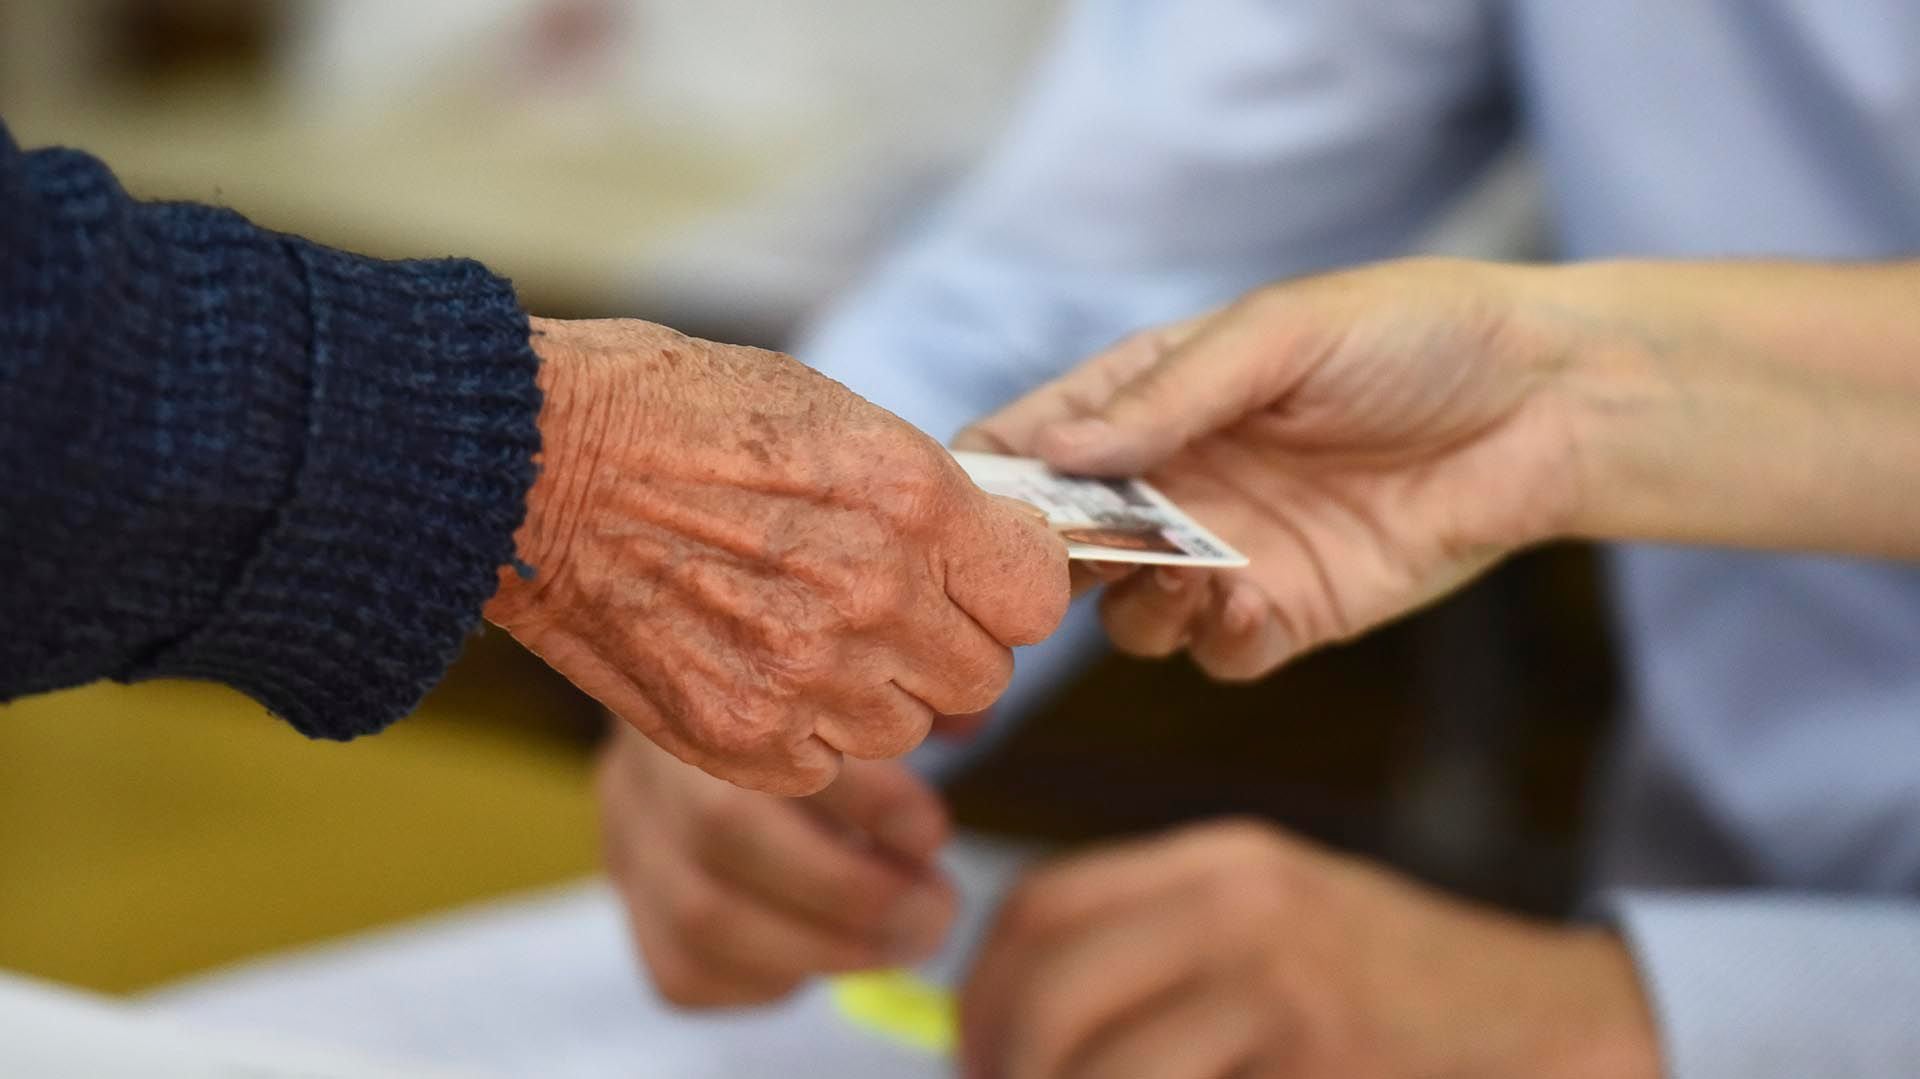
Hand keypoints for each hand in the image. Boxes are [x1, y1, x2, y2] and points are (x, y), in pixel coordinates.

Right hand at [487, 318, 1069, 794]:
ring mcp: (806, 677)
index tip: (974, 579)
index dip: (1008, 588)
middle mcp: (875, 596)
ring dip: (869, 693)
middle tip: (872, 607)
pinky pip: (822, 766)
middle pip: (980, 678)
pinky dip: (798, 734)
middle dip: (941, 647)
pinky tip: (744, 665)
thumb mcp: (829, 413)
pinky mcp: (741, 739)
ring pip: (904, 730)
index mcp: (912, 500)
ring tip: (790, 627)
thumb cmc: (673, 415)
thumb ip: (925, 500)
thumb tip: (985, 562)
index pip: (1038, 595)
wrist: (527, 461)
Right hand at [597, 719, 957, 1006]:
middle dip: (852, 891)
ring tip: (906, 936)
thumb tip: (975, 722)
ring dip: (827, 948)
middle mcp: (649, 760)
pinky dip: (768, 980)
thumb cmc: (803, 693)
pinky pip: (683, 972)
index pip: (771, 743)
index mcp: (708, 685)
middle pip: (725, 832)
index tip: (931, 831)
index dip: (863, 799)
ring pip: (703, 920)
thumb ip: (913, 693)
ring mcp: (628, 838)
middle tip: (936, 907)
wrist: (700, 704)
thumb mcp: (855, 673)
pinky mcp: (630, 903)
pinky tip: (829, 951)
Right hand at [958, 259, 1597, 680]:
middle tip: (1060, 566)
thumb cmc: (1414, 335)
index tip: (970, 512)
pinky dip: (1211, 638)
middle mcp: (1174, 481)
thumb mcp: (1281, 334)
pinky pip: (1215, 652)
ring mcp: (1227, 552)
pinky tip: (1246, 600)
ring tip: (1183, 575)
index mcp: (1151, 397)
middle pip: (1063, 544)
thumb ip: (1166, 396)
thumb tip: (1055, 453)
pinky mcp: (1288, 612)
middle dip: (1047, 564)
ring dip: (1135, 606)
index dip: (988, 479)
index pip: (1030, 442)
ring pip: (1128, 614)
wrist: (1549, 403)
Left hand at [961, 819, 1660, 1078]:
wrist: (1552, 1023)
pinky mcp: (1322, 1057)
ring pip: (1106, 1064)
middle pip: (1055, 980)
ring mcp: (1287, 984)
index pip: (1044, 900)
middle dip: (1006, 1060)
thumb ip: (1166, 950)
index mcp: (1221, 864)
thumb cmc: (1396, 993)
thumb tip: (1023, 1024)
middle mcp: (1244, 906)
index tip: (976, 1051)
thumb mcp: (1277, 930)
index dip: (983, 987)